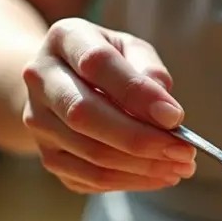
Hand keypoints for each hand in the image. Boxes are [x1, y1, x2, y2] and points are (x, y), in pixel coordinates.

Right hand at [20, 18, 195, 192]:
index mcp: (64, 39)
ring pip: (90, 153)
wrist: (64, 85)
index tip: (175, 116)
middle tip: (184, 151)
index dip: (137, 93)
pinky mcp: (49, 156)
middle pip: (84, 115)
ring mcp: (38, 121)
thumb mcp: (131, 51)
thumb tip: (166, 113)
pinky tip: (160, 176)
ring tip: (181, 167)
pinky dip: (131, 181)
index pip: (97, 64)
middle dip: (140, 138)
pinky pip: (90, 178)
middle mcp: (41, 79)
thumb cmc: (109, 65)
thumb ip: (150, 72)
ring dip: (142, 166)